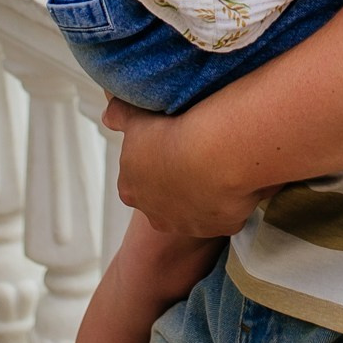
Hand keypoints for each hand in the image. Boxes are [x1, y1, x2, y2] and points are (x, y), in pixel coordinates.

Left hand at [104, 98, 269, 237]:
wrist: (212, 153)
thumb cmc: (172, 135)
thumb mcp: (136, 119)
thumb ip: (119, 115)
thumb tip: (109, 115)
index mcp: (130, 190)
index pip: (137, 179)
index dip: (152, 162)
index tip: (169, 145)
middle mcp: (155, 215)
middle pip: (163, 199)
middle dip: (176, 182)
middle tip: (193, 155)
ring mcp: (187, 225)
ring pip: (194, 210)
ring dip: (202, 193)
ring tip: (216, 164)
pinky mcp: (217, 228)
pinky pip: (223, 214)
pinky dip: (226, 200)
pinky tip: (232, 177)